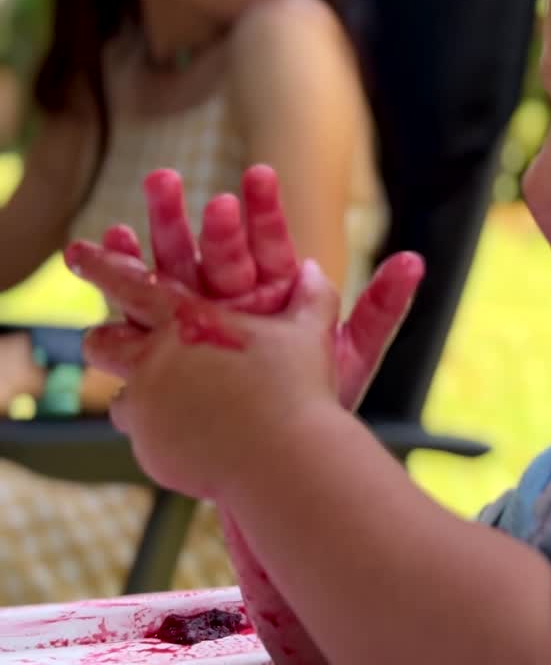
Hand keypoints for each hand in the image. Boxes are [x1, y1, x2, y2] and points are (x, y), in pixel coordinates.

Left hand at [69, 255, 346, 497]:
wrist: (286, 460)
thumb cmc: (299, 390)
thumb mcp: (310, 334)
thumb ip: (311, 296)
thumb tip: (315, 268)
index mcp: (187, 321)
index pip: (128, 282)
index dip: (99, 263)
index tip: (76, 251)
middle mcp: (154, 360)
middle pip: (102, 342)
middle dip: (105, 339)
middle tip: (116, 341)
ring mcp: (147, 408)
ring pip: (121, 401)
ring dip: (140, 399)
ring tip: (172, 406)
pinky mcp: (151, 450)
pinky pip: (147, 441)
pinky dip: (168, 438)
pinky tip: (202, 442)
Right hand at [70, 166, 422, 408]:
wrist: (278, 464)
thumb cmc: (318, 408)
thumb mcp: (353, 357)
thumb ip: (381, 309)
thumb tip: (417, 260)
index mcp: (280, 296)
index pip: (273, 246)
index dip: (265, 213)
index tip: (260, 176)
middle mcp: (239, 301)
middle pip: (220, 252)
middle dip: (204, 218)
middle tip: (186, 178)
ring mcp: (201, 321)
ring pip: (180, 269)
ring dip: (163, 230)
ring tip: (153, 189)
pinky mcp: (168, 347)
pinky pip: (145, 308)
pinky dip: (132, 274)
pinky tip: (118, 238)